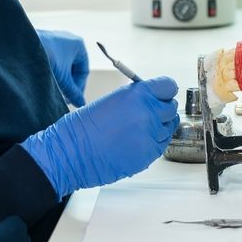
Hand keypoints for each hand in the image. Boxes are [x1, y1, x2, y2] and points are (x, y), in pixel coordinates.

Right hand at [20, 77, 179, 198]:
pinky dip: (152, 144)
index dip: (165, 92)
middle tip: (149, 115)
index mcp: (138, 94)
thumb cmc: (84, 127)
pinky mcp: (147, 155)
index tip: (162, 96)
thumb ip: (137, 98)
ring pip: (168, 129)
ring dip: (158, 129)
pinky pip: (160, 146)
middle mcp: (148, 113)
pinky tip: (135, 142)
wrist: (70, 153)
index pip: (169, 86)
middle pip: (171, 108)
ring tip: (137, 131)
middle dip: (162, 110)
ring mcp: (149, 135)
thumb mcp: (113, 100)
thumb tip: (152, 99)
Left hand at [37, 29, 88, 106]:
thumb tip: (81, 104)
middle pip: (73, 68)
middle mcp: (69, 40)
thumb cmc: (47, 59)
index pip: (84, 70)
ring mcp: (55, 40)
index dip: (79, 87)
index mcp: (78, 44)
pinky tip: (44, 81)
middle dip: (69, 84)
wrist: (22, 47)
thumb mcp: (63, 79)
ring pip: (62, 65)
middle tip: (63, 98)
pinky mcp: (43, 43)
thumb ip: (73, 92)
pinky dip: (52, 71)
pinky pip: (52, 59)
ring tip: (53, 91)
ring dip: (60, 79)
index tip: (73, 99)